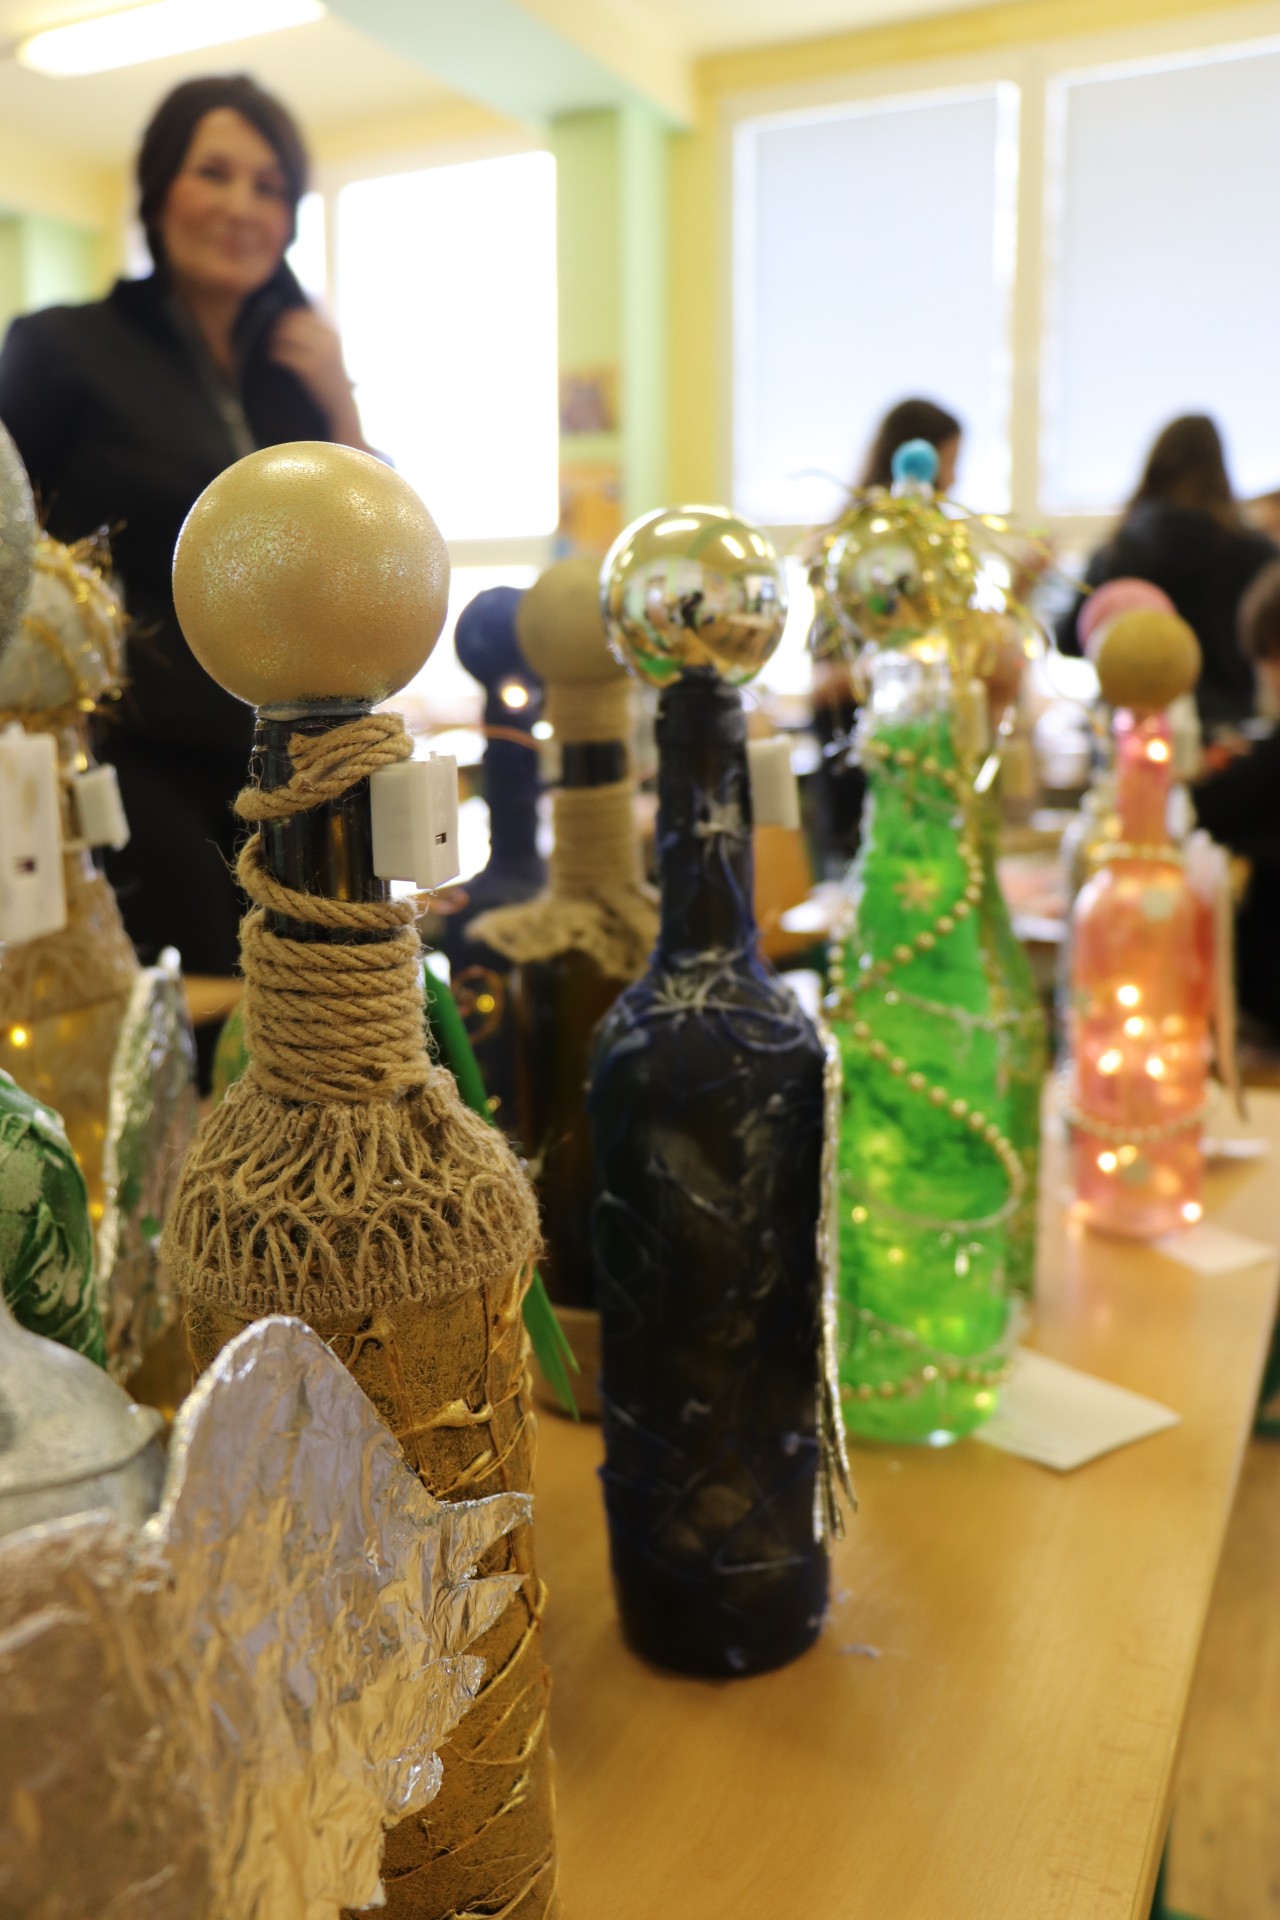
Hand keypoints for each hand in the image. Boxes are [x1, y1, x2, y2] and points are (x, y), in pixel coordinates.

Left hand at [268, 308, 365, 443]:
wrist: (341, 405)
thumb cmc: (332, 378)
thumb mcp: (330, 350)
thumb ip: (316, 332)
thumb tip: (291, 315)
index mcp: (332, 333)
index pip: (304, 314)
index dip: (289, 318)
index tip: (282, 327)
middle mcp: (328, 341)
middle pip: (293, 322)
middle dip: (280, 328)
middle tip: (274, 338)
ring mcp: (320, 354)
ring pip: (287, 335)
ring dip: (275, 340)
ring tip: (273, 349)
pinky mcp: (310, 369)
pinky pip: (285, 354)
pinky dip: (276, 355)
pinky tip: (276, 359)